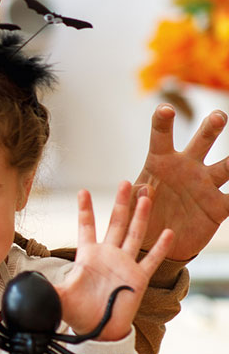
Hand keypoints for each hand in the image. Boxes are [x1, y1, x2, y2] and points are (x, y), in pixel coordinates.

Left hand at [57, 181, 174, 339]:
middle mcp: (108, 256)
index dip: (85, 210)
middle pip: (115, 223)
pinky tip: (168, 232)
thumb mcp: (57, 297)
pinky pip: (152, 260)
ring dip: (141, 216)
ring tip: (147, 195)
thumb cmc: (77, 313)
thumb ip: (42, 289)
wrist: (97, 331)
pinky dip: (161, 247)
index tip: (83, 191)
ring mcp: (125, 265)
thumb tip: (21, 285)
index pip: (86, 227)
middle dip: (120, 203)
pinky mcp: (138, 278)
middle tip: (125, 181)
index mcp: (87, 256)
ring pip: (134, 234)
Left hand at [133, 103, 228, 259]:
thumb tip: (145, 188)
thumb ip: (135, 198)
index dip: (163, 122)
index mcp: (160, 163)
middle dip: (211, 128)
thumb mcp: (132, 209)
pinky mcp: (219, 206)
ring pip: (227, 166)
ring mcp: (206, 185)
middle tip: (218, 116)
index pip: (161, 137)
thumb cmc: (141, 217)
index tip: (165, 109)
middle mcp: (187, 167)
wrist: (157, 244)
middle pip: (202, 141)